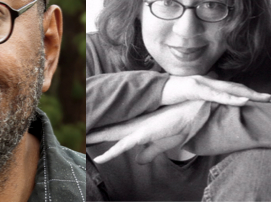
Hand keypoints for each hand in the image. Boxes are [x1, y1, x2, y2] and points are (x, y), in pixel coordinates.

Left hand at [87, 100, 204, 163]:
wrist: (197, 109)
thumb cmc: (184, 123)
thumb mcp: (166, 143)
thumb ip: (151, 152)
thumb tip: (139, 161)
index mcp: (139, 128)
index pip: (114, 133)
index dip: (100, 135)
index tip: (86, 136)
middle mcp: (135, 126)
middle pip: (108, 132)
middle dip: (91, 134)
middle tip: (73, 134)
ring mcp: (138, 129)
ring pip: (111, 136)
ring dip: (95, 139)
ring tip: (78, 141)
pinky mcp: (145, 133)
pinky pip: (125, 145)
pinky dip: (112, 152)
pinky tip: (101, 157)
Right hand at [161, 75, 270, 105]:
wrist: (153, 91)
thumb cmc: (170, 95)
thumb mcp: (188, 99)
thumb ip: (199, 101)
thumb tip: (208, 106)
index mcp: (208, 85)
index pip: (231, 89)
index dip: (247, 92)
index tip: (261, 98)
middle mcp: (208, 81)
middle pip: (236, 88)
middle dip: (254, 93)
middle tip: (270, 99)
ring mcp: (203, 84)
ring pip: (230, 90)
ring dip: (248, 95)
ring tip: (262, 99)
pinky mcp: (196, 89)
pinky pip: (216, 95)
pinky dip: (231, 98)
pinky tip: (243, 101)